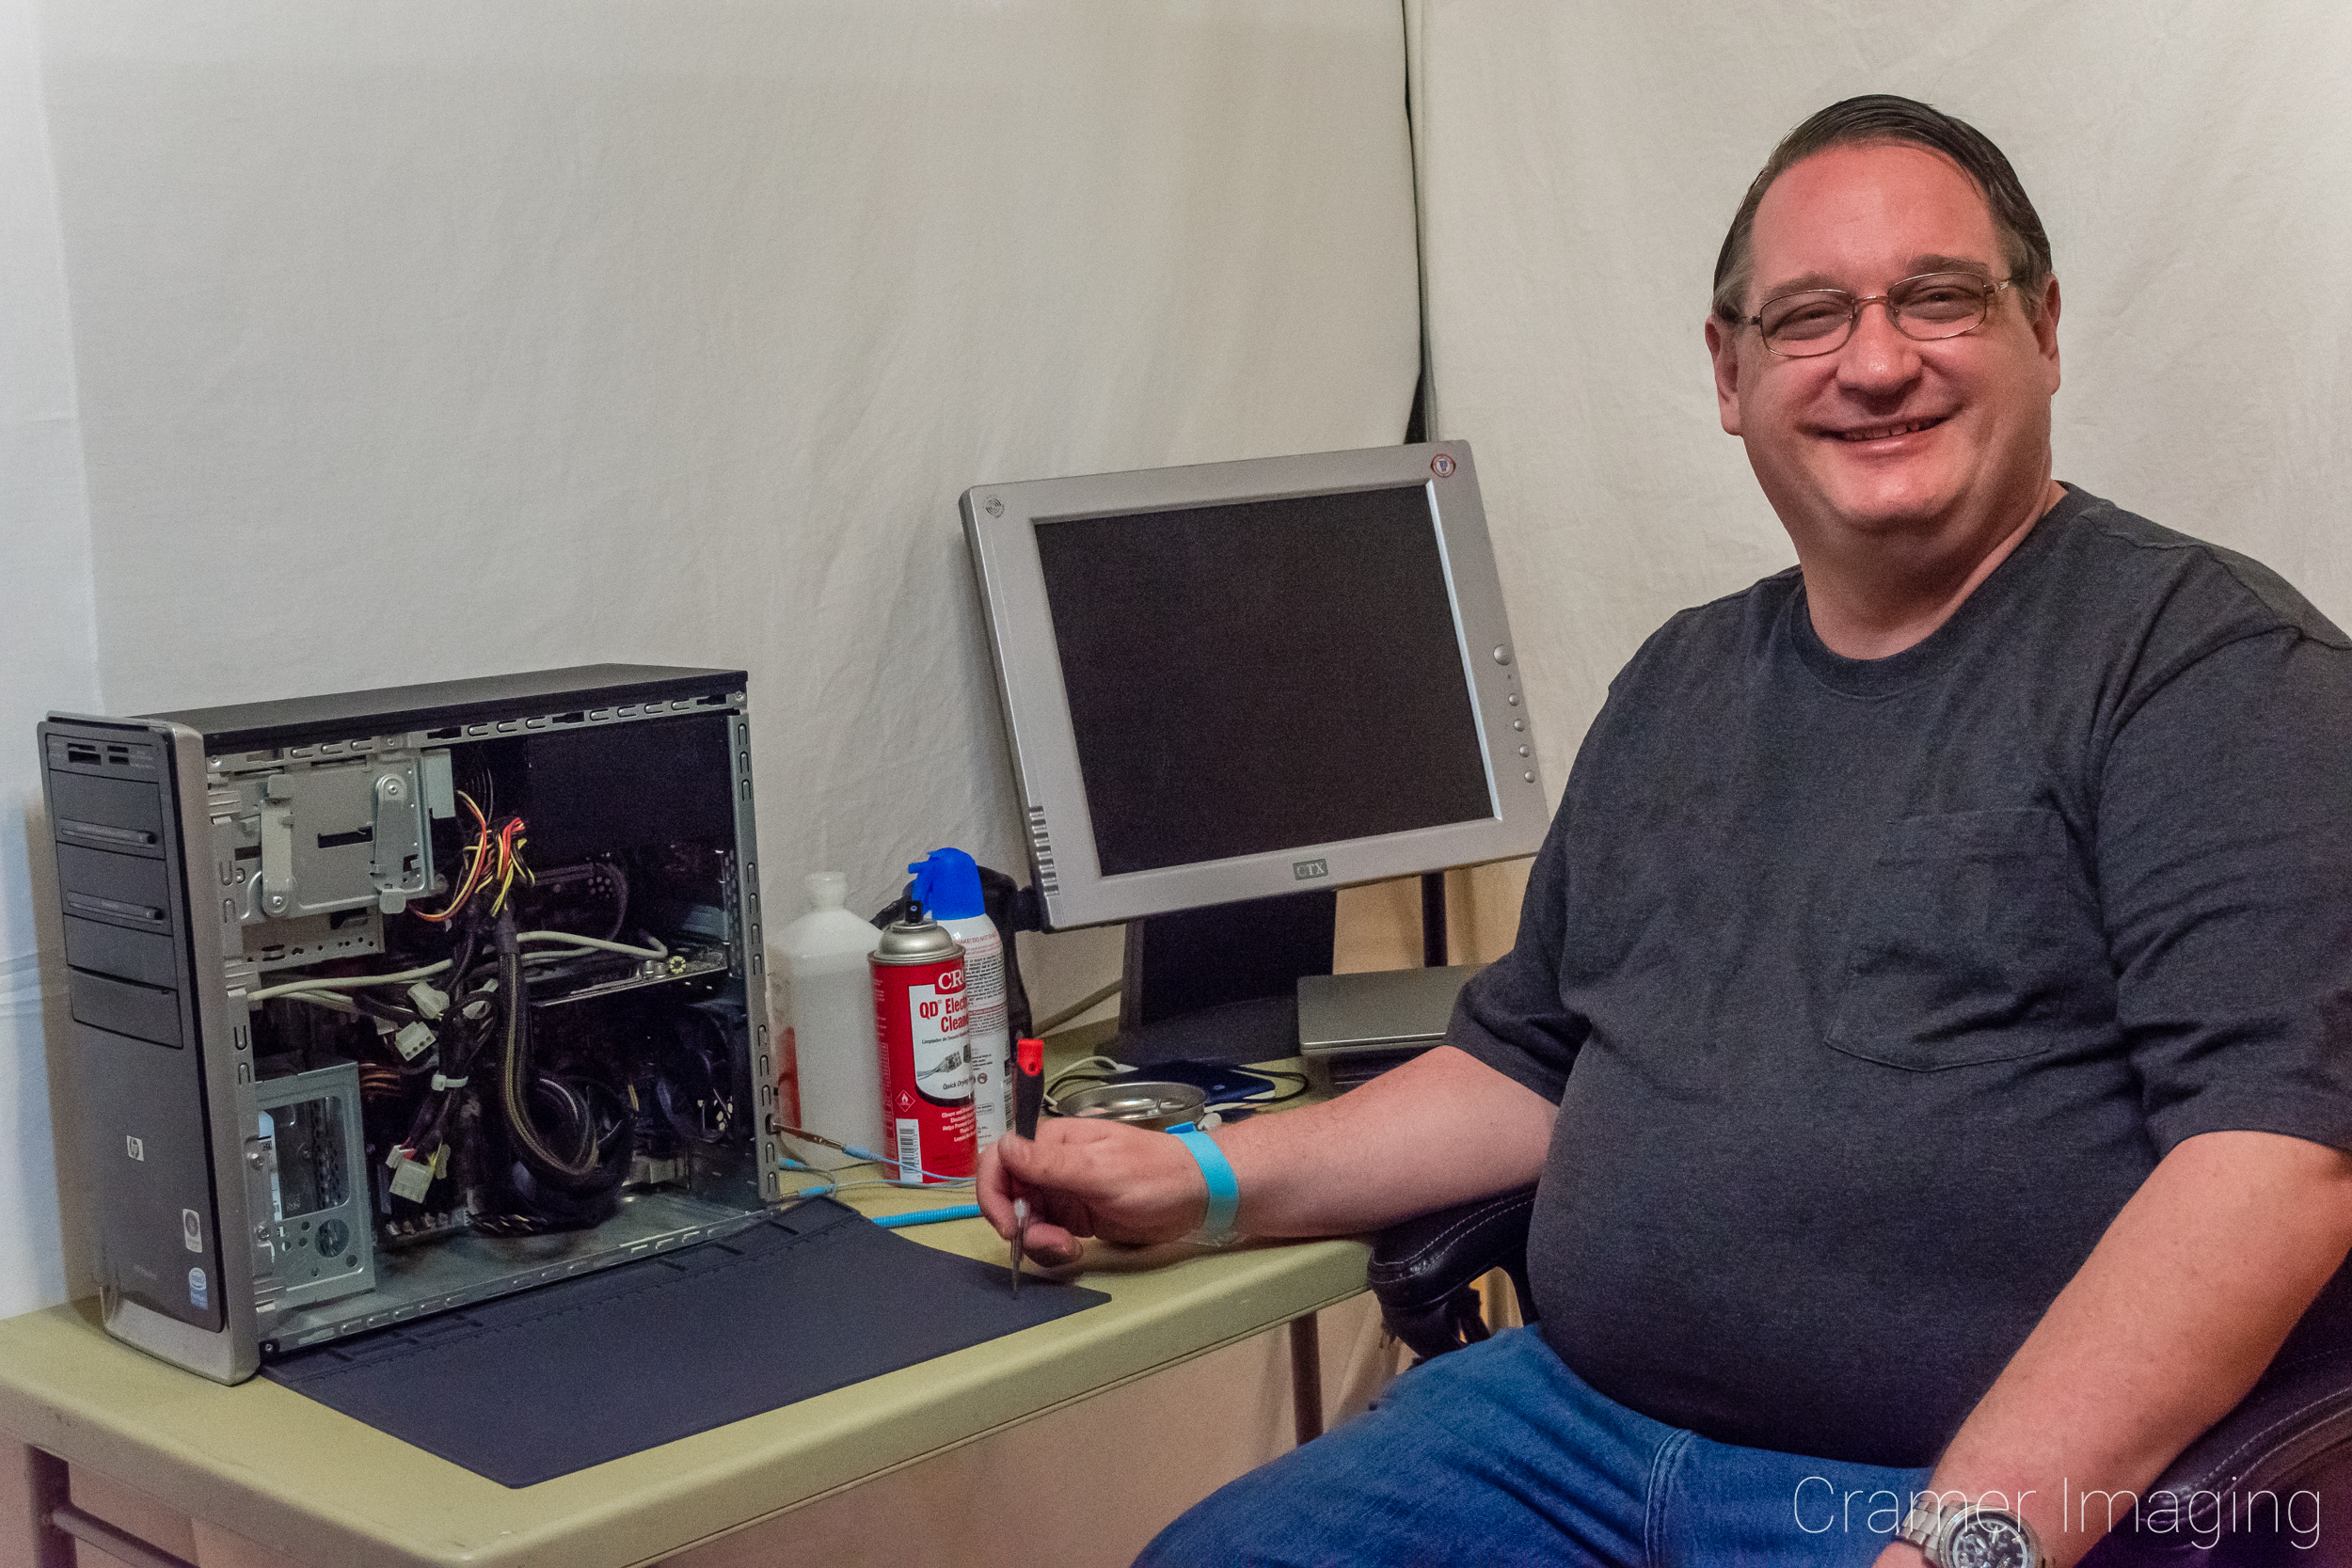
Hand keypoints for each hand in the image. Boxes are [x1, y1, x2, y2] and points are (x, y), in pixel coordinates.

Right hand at [978, 1118, 1209, 1265]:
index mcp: (1055, 1142)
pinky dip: (1052, 1247)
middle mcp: (1053, 1165)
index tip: (1008, 1223)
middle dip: (1017, 1223)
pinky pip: (1046, 1234)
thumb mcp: (1101, 1170)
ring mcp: (1064, 1192)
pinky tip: (1076, 1251)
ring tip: (1069, 1249)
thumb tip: (1004, 1147)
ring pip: (1025, 1219)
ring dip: (1037, 1240)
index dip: (992, 1190)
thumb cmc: (1154, 1174)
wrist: (1197, 1195)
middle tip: (1044, 1242)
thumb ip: (1051, 1163)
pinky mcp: (1076, 1217)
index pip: (1000, 1157)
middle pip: (1008, 1193)